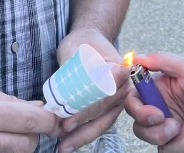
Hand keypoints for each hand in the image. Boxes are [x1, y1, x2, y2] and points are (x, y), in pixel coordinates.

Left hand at [54, 29, 131, 152]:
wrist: (87, 41)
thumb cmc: (83, 43)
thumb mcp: (77, 48)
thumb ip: (80, 64)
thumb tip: (88, 81)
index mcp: (121, 71)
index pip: (104, 95)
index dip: (87, 109)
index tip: (69, 118)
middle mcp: (123, 88)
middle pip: (103, 112)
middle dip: (82, 126)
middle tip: (61, 131)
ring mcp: (116, 101)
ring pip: (101, 123)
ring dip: (81, 136)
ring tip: (63, 145)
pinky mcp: (106, 109)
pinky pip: (96, 124)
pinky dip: (82, 134)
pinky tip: (67, 142)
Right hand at [124, 53, 183, 152]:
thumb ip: (161, 60)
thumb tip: (135, 56)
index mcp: (159, 93)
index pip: (132, 104)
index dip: (140, 112)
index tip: (157, 115)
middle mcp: (162, 113)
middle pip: (141, 130)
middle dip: (160, 133)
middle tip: (178, 125)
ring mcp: (173, 133)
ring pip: (160, 147)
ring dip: (182, 141)